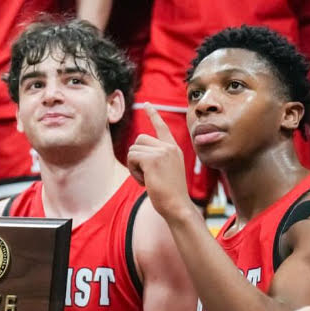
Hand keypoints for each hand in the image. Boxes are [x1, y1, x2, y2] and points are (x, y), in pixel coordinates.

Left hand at [126, 104, 193, 219]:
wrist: (177, 206)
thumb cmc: (170, 195)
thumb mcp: (166, 171)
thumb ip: (157, 158)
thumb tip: (136, 151)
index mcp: (174, 149)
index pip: (161, 127)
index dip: (153, 115)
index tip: (147, 104)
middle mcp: (169, 147)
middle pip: (139, 139)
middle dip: (136, 157)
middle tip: (146, 175)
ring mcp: (162, 151)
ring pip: (133, 149)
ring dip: (134, 166)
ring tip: (147, 179)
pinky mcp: (153, 159)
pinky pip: (132, 158)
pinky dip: (133, 171)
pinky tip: (145, 182)